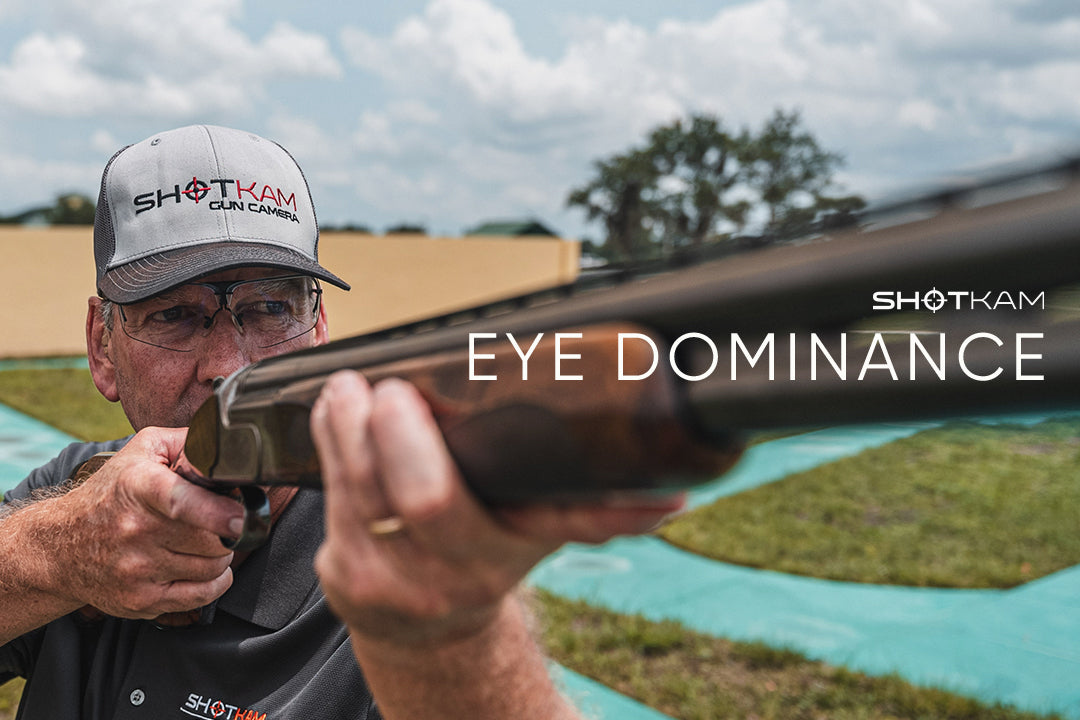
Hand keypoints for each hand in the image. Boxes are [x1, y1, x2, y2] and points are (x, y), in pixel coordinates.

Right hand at [47, 428, 242, 618]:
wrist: (60, 545)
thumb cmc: (110, 494)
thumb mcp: (142, 452)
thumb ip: (187, 442)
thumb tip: (227, 446)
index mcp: (139, 488)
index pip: (180, 502)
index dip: (218, 512)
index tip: (241, 517)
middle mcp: (135, 531)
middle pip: (211, 540)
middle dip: (229, 531)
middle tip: (222, 523)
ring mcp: (137, 570)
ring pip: (212, 567)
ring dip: (221, 555)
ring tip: (205, 542)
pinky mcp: (140, 601)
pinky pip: (201, 596)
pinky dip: (215, 582)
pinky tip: (204, 567)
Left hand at [311, 371, 683, 647]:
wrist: (426, 624)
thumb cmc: (479, 552)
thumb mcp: (529, 532)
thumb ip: (587, 508)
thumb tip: (670, 497)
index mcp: (515, 549)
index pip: (568, 520)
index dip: (601, 506)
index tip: (647, 487)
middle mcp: (461, 573)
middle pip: (427, 499)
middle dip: (403, 433)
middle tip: (394, 390)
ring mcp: (396, 578)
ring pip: (361, 488)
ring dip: (349, 425)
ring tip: (352, 387)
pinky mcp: (343, 574)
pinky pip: (329, 497)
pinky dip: (328, 442)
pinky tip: (334, 412)